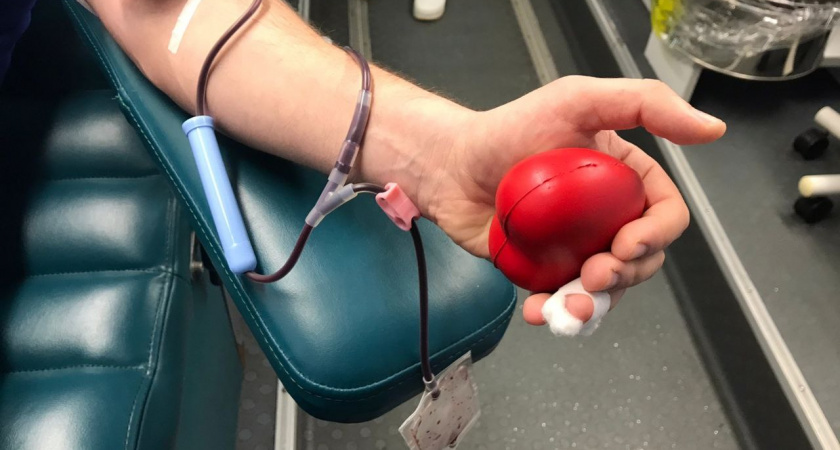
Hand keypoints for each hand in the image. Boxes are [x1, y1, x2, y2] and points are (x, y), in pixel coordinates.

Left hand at [419, 76, 725, 325]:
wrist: (450, 165)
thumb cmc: (510, 129)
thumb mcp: (578, 100)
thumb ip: (647, 105)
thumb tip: (712, 130)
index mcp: (624, 180)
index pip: (664, 214)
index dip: (657, 235)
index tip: (627, 244)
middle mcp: (605, 217)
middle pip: (641, 259)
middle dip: (626, 275)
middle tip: (592, 273)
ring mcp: (575, 248)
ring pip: (606, 290)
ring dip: (596, 306)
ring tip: (571, 306)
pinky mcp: (542, 272)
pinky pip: (562, 302)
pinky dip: (557, 314)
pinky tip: (541, 312)